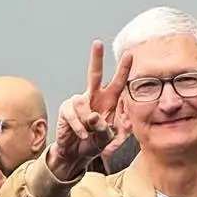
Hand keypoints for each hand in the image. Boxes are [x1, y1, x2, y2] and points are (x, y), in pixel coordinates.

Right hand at [50, 40, 132, 179]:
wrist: (75, 153)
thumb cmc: (93, 143)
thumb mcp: (105, 139)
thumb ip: (105, 130)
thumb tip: (94, 116)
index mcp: (108, 102)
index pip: (118, 83)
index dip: (123, 69)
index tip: (129, 54)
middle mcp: (93, 97)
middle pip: (94, 74)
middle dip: (96, 58)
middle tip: (97, 43)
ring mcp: (78, 102)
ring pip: (84, 104)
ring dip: (88, 122)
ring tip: (89, 134)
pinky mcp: (66, 109)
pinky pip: (74, 115)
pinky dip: (80, 127)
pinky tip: (82, 135)